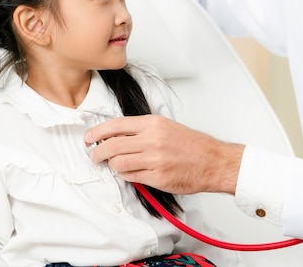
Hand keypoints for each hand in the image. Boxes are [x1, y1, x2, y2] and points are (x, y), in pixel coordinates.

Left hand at [85, 114, 244, 194]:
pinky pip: (131, 177)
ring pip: (118, 163)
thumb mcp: (167, 127)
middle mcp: (153, 140)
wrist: (213, 161)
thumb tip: (117, 135)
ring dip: (113, 165)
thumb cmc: (193, 145)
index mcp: (154, 124)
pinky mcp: (157, 177)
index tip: (89, 138)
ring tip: (115, 165)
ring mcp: (155, 159)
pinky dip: (126, 176)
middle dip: (98, 152)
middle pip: (112, 145)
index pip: (116, 125)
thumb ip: (143, 130)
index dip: (97, 132)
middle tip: (95, 155)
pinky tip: (130, 172)